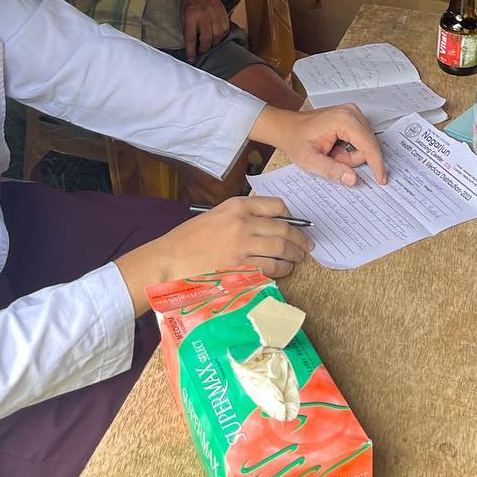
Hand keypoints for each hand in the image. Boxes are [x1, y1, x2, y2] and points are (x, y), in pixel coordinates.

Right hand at [115, 195, 313, 310]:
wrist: (168, 260)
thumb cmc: (189, 238)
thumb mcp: (216, 215)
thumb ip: (241, 216)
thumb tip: (269, 224)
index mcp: (237, 206)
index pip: (276, 206)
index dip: (291, 216)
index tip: (296, 224)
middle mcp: (243, 223)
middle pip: (283, 230)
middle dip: (300, 239)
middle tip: (307, 245)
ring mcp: (242, 246)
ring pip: (281, 250)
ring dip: (294, 256)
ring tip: (298, 259)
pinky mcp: (240, 268)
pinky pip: (270, 268)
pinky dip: (281, 270)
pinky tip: (284, 271)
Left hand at [181, 0, 229, 58]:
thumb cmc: (189, 2)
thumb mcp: (183, 15)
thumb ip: (187, 29)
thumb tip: (191, 45)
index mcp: (191, 16)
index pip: (191, 38)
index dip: (191, 50)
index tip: (191, 58)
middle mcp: (204, 16)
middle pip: (206, 39)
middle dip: (203, 48)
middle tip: (201, 50)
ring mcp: (215, 15)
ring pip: (217, 37)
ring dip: (213, 43)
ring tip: (208, 44)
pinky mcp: (223, 14)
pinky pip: (225, 30)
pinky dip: (221, 36)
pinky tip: (216, 36)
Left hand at [252, 103, 387, 186]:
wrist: (287, 127)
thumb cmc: (296, 140)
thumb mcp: (310, 160)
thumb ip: (332, 171)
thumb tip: (353, 179)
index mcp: (343, 120)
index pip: (368, 145)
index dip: (376, 164)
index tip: (381, 180)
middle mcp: (351, 112)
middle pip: (368, 145)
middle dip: (352, 159)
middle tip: (331, 158)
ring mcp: (352, 112)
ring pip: (365, 143)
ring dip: (350, 155)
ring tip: (331, 153)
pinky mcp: (352, 116)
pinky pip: (361, 139)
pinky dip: (349, 148)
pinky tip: (335, 147)